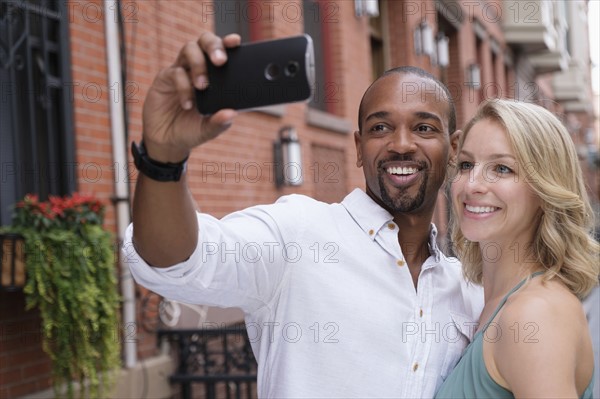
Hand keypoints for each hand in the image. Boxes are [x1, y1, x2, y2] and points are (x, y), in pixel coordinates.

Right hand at [141, 31, 240, 161]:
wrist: (166, 141)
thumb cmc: (191, 131)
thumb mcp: (208, 130)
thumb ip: (220, 122)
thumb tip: (232, 113)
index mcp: (214, 78)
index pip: (223, 54)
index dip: (228, 44)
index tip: (236, 42)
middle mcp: (198, 69)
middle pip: (205, 41)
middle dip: (213, 46)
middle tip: (220, 61)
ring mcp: (181, 72)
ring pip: (189, 49)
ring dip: (198, 64)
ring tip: (202, 86)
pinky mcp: (165, 78)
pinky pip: (176, 72)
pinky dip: (184, 87)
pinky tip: (187, 104)